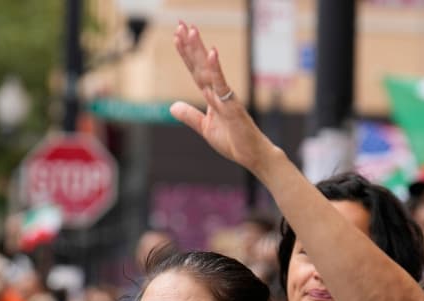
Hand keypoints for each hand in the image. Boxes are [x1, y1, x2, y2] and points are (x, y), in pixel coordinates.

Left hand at [170, 22, 277, 176]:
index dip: (186, 54)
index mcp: (211, 96)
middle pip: (200, 65)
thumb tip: (172, 106)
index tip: (177, 37)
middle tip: (181, 24)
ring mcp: (225, 96)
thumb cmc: (233, 141)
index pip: (195, 71)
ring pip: (208, 70)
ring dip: (199, 50)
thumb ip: (190, 115)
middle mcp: (217, 92)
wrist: (251, 154)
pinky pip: (222, 84)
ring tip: (191, 31)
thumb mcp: (204, 128)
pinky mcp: (232, 105)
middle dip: (190, 45)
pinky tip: (211, 53)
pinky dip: (216, 69)